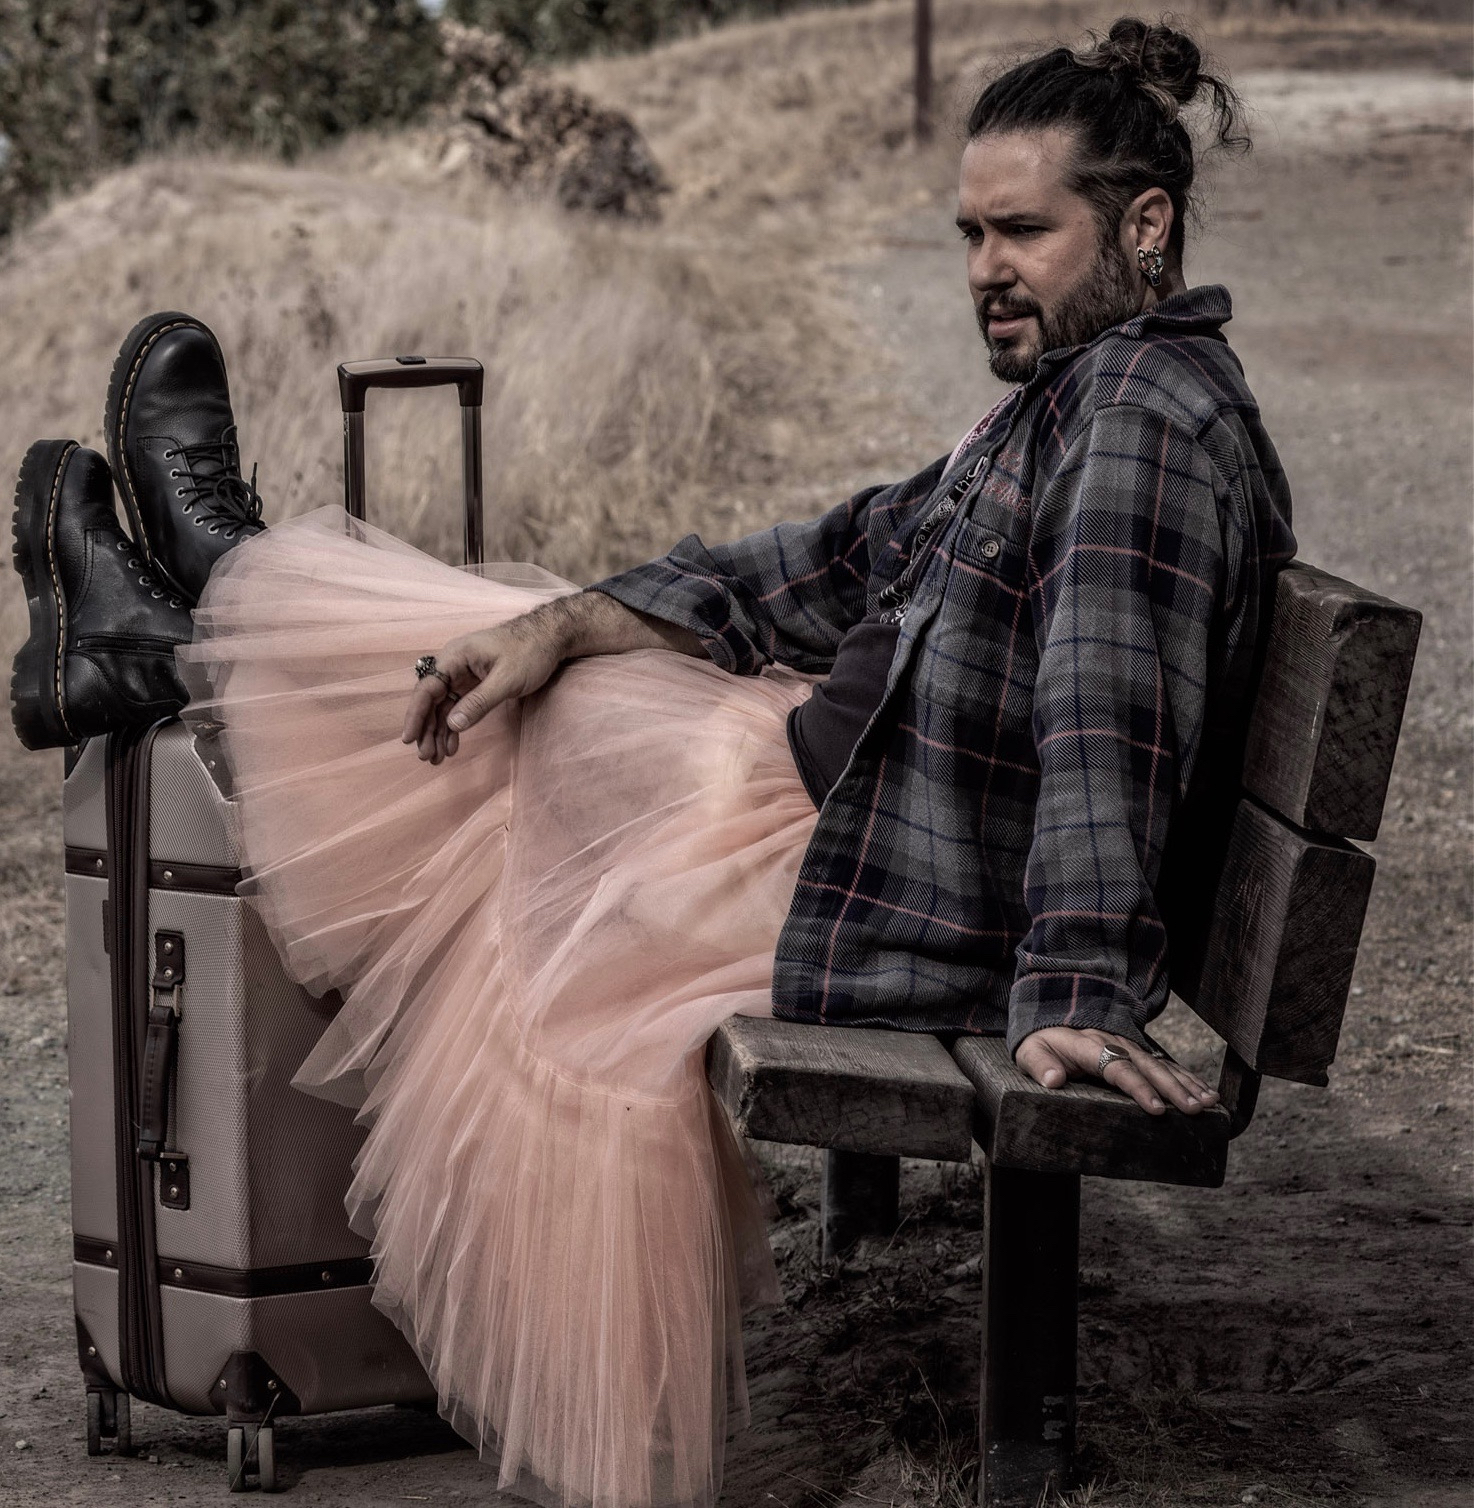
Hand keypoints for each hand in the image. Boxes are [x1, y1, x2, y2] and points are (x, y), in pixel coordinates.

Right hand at [401, 610, 565, 764]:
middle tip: (426, 756)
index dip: (415, 714)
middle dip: (427, 729)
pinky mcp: (474, 685)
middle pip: (431, 700)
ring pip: (443, 707)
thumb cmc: (529, 652)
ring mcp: (463, 675)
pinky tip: (452, 745)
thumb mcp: (506, 679)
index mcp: (455, 657)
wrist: (550, 637)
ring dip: (438, 731)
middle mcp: (454, 665)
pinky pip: (457, 707)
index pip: (427, 688)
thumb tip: (452, 724)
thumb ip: (479, 702)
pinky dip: (454, 726)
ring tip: (436, 758)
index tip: (408, 738)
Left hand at [1015, 1026, 1218, 1114]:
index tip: (1157, 1108)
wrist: (1050, 1013)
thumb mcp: (1030, 1050)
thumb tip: (1053, 1080)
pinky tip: (1206, 1093)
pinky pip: (1164, 1064)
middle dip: (1172, 1088)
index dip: (1138, 1087)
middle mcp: (1113, 1042)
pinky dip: (1187, 1077)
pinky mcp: (1135, 1050)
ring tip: (1207, 1104)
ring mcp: (1127, 1044)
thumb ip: (1039, 1064)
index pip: (1116, 1067)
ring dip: (1186, 1083)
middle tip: (1194, 1110)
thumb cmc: (1041, 1040)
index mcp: (1087, 1045)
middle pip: (1147, 1066)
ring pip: (1160, 1064)